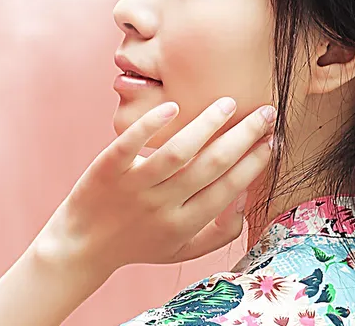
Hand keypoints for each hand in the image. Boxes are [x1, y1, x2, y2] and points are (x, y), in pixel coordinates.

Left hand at [31, 97, 274, 275]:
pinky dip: (152, 126)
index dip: (254, 163)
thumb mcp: (182, 251)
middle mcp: (163, 205)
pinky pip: (132, 144)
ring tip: (228, 103)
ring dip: (207, 125)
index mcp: (184, 224)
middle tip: (265, 113)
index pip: (228, 189)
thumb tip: (244, 199)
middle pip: (211, 166)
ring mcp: (135, 185)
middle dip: (244, 137)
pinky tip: (173, 107)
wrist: (80, 246)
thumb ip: (219, 234)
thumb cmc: (138, 243)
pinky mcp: (108, 168)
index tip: (273, 139)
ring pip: (178, 153)